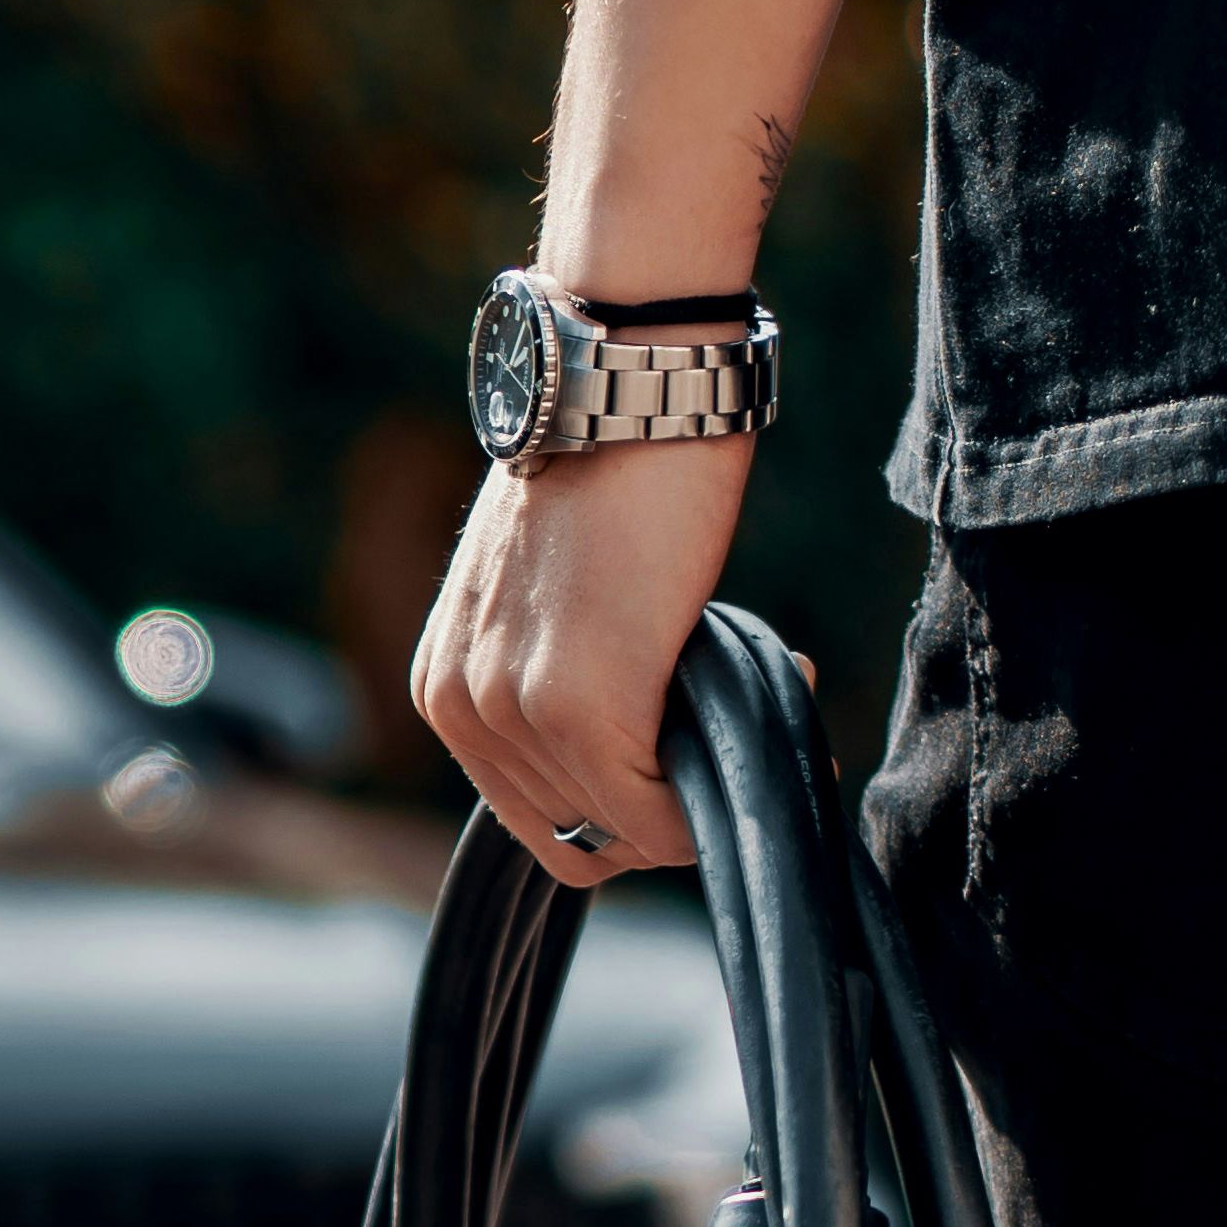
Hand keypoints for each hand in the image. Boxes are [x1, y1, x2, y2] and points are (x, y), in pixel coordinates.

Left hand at [413, 437, 748, 886]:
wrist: (622, 387)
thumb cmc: (608, 476)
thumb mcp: (547, 599)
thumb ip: (560, 678)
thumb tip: (644, 747)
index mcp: (446, 691)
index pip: (537, 818)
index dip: (632, 803)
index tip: (701, 745)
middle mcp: (462, 710)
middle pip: (579, 839)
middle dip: (673, 801)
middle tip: (741, 722)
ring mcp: (514, 712)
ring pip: (624, 833)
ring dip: (706, 785)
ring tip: (764, 687)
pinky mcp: (581, 707)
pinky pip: (655, 815)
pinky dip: (720, 791)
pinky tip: (781, 693)